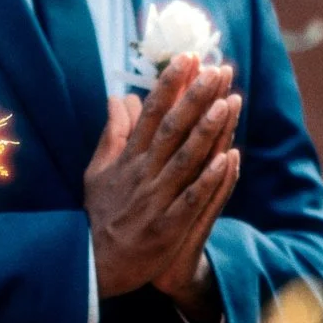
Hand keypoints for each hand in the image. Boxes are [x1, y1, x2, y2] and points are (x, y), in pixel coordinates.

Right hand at [85, 54, 240, 300]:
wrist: (94, 265)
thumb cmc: (100, 214)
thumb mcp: (98, 171)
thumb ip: (113, 133)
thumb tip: (120, 97)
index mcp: (129, 159)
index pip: (152, 113)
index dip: (171, 84)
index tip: (188, 58)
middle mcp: (144, 174)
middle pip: (173, 129)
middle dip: (196, 97)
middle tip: (217, 69)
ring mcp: (157, 200)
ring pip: (186, 159)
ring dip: (208, 130)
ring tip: (227, 102)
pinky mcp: (168, 227)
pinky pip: (192, 199)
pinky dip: (209, 179)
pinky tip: (227, 159)